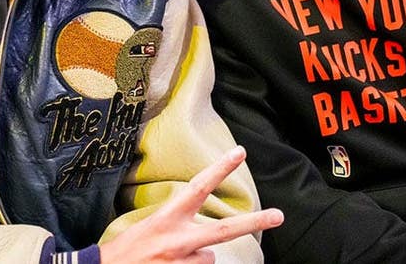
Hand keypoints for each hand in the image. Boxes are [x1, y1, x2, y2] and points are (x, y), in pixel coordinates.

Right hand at [99, 146, 283, 263]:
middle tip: (279, 216)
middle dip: (255, 222)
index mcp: (167, 218)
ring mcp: (181, 262)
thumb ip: (178, 225)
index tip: (240, 153)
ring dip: (197, 257)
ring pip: (208, 257)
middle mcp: (178, 240)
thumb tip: (207, 242)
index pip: (199, 188)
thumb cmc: (126, 251)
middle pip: (225, 230)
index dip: (220, 169)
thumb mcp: (150, 227)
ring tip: (171, 259)